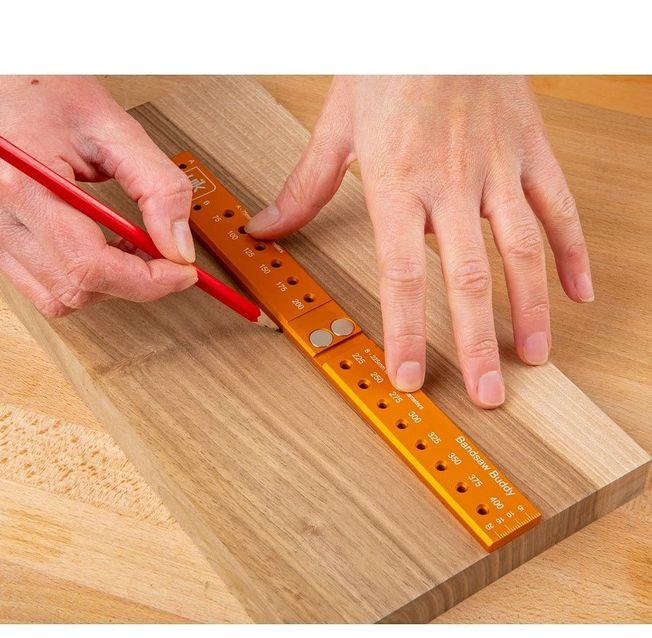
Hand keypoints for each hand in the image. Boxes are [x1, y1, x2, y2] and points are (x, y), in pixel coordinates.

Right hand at [0, 76, 196, 316]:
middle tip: (160, 254)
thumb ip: (160, 187)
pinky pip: (40, 287)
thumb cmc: (43, 90)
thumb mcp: (116, 128)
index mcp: (19, 181)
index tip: (180, 272)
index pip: (90, 266)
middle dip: (131, 281)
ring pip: (58, 299)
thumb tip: (179, 246)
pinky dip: (79, 278)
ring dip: (105, 283)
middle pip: (76, 290)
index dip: (146, 281)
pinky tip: (96, 246)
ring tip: (124, 244)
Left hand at [246, 76, 592, 407]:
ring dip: (530, 310)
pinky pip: (560, 207)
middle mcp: (450, 184)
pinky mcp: (530, 150)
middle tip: (487, 393)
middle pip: (468, 278)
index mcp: (397, 183)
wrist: (439, 12)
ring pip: (521, 251)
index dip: (405, 332)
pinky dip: (573, 251)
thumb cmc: (388, 59)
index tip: (408, 376)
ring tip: (533, 357)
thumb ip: (304, 186)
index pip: (401, 276)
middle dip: (477, 343)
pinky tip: (577, 293)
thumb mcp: (336, 124)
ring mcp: (497, 168)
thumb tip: (266, 226)